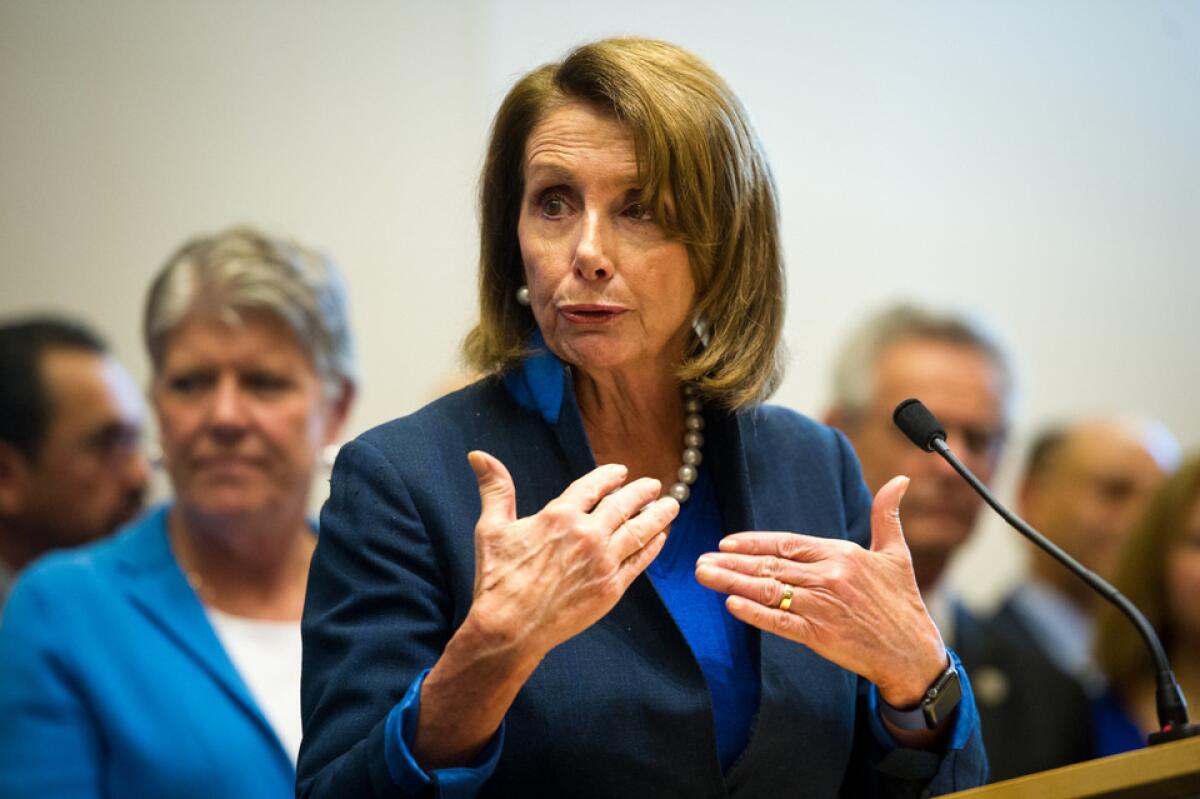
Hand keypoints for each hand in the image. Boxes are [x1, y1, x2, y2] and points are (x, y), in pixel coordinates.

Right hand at [466, 451, 678, 660]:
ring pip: (639, 530)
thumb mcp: (492, 528)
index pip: (593, 486)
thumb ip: (495, 489)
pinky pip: (640, 561)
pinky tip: (661, 537)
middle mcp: (586, 535)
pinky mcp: (611, 588)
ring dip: (658, 515)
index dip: (610, 476)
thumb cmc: (498, 579)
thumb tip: (478, 455)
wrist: (509, 629)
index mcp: (559, 516)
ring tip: (672, 505)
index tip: (621, 472)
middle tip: (654, 485)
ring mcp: (603, 562)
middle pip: (623, 505)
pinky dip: (653, 546)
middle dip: (642, 492)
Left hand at [694, 475, 946, 707]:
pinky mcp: (821, 636)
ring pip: (769, 591)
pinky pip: (780, 623)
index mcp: (842, 554)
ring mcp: (823, 607)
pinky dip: (755, 614)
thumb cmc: (903, 603)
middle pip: (770, 566)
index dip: (753, 542)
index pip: (788, 543)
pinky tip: (731, 604)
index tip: (725, 542)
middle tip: (699, 560)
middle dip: (731, 562)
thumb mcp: (896, 554)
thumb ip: (886, 516)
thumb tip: (899, 479)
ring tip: (704, 576)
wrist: (913, 654)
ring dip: (732, 583)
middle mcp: (829, 578)